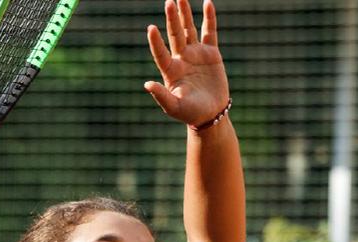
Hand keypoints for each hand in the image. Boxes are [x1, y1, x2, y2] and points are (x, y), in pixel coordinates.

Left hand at [145, 0, 228, 126]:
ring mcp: (196, 54)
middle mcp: (181, 58)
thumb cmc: (190, 113)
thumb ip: (161, 96)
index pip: (161, 53)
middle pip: (175, 35)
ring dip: (185, 14)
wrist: (210, 114)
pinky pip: (209, 32)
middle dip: (172, 18)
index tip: (151, 28)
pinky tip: (207, 3)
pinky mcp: (211, 53)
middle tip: (169, 1)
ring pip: (189, 29)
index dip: (156, 42)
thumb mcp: (174, 107)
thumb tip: (147, 85)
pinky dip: (209, 18)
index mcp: (170, 70)